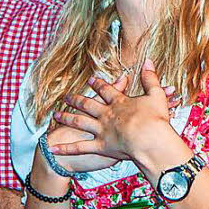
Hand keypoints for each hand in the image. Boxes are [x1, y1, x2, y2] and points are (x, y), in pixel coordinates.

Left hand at [51, 60, 176, 164]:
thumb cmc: (155, 119)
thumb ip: (150, 78)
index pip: (106, 91)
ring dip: (67, 118)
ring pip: (80, 123)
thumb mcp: (156, 94)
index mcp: (119, 103)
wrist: (150, 140)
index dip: (98, 85)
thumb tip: (148, 60)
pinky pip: (79, 147)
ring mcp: (101, 131)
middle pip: (88, 105)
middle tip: (66, 97)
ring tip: (56, 116)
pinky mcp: (100, 146)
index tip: (90, 80)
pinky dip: (65, 148)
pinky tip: (53, 148)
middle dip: (76, 100)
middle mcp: (106, 115)